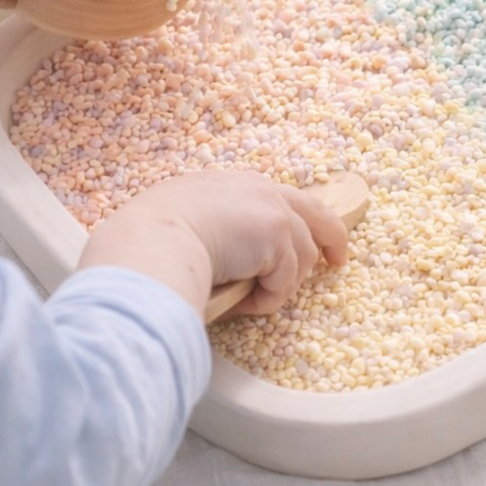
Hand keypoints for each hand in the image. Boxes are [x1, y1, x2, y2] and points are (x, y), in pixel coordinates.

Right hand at [77, 170, 348, 318]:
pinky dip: (268, 298)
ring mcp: (270, 209)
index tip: (295, 234)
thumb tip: (200, 252)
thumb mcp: (174, 219)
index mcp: (226, 183)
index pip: (271, 196)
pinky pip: (286, 281)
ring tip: (249, 300)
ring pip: (302, 256)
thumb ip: (199, 226)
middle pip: (313, 210)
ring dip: (279, 285)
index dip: (290, 218)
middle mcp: (254, 188)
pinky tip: (243, 303)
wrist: (152, 242)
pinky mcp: (277, 234)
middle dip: (332, 235)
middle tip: (337, 258)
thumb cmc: (147, 238)